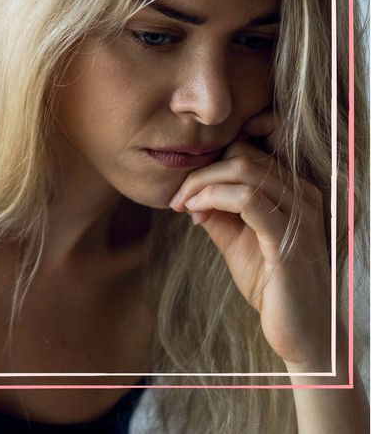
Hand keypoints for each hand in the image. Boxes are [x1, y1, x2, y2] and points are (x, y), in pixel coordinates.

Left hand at [168, 110, 330, 367]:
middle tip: (178, 197)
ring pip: (244, 170)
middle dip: (200, 171)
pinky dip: (213, 198)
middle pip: (243, 155)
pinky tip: (195, 213)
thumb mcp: (236, 239)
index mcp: (295, 192)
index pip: (250, 151)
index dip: (212, 161)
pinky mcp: (289, 239)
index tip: (187, 187)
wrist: (300, 331)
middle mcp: (304, 196)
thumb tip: (189, 192)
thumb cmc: (270, 284)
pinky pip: (249, 199)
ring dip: (202, 183)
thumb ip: (217, 211)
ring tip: (183, 205)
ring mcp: (301, 216)